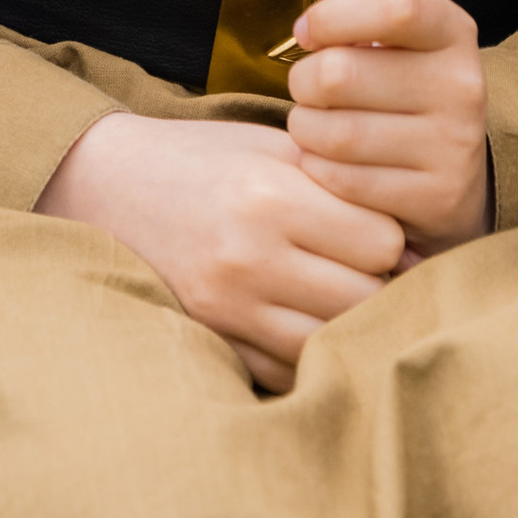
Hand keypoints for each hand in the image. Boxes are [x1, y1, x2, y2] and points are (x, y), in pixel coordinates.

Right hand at [33, 109, 402, 392]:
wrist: (105, 185)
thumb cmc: (201, 159)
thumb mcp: (268, 148)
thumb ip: (338, 185)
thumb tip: (412, 244)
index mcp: (270, 196)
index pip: (381, 241)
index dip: (387, 234)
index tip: (368, 226)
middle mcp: (250, 258)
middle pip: (365, 299)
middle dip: (374, 283)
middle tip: (360, 267)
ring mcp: (226, 308)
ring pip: (331, 342)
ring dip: (343, 321)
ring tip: (332, 292)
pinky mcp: (210, 338)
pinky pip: (288, 369)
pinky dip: (305, 353)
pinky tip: (296, 318)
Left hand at [284, 0, 491, 258]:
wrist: (452, 176)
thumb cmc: (404, 85)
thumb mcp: (394, 26)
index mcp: (454, 30)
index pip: (394, 2)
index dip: (334, 15)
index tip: (310, 30)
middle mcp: (464, 86)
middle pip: (343, 73)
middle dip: (306, 81)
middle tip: (312, 87)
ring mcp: (453, 146)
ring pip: (335, 130)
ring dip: (306, 128)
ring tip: (318, 124)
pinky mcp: (435, 198)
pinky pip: (342, 179)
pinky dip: (321, 169)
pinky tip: (333, 162)